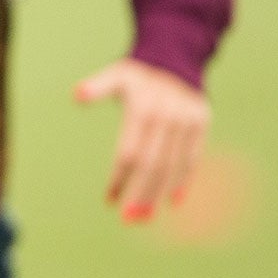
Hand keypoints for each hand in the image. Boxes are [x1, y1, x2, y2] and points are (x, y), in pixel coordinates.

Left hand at [76, 57, 211, 222]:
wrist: (174, 59)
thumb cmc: (137, 75)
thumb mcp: (116, 75)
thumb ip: (97, 86)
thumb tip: (76, 94)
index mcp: (143, 109)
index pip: (130, 153)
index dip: (120, 178)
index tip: (109, 199)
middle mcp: (167, 117)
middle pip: (153, 165)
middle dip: (140, 194)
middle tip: (128, 219)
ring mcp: (187, 122)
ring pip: (173, 166)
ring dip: (160, 194)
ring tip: (144, 216)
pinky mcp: (202, 124)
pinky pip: (193, 158)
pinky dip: (184, 181)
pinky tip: (173, 201)